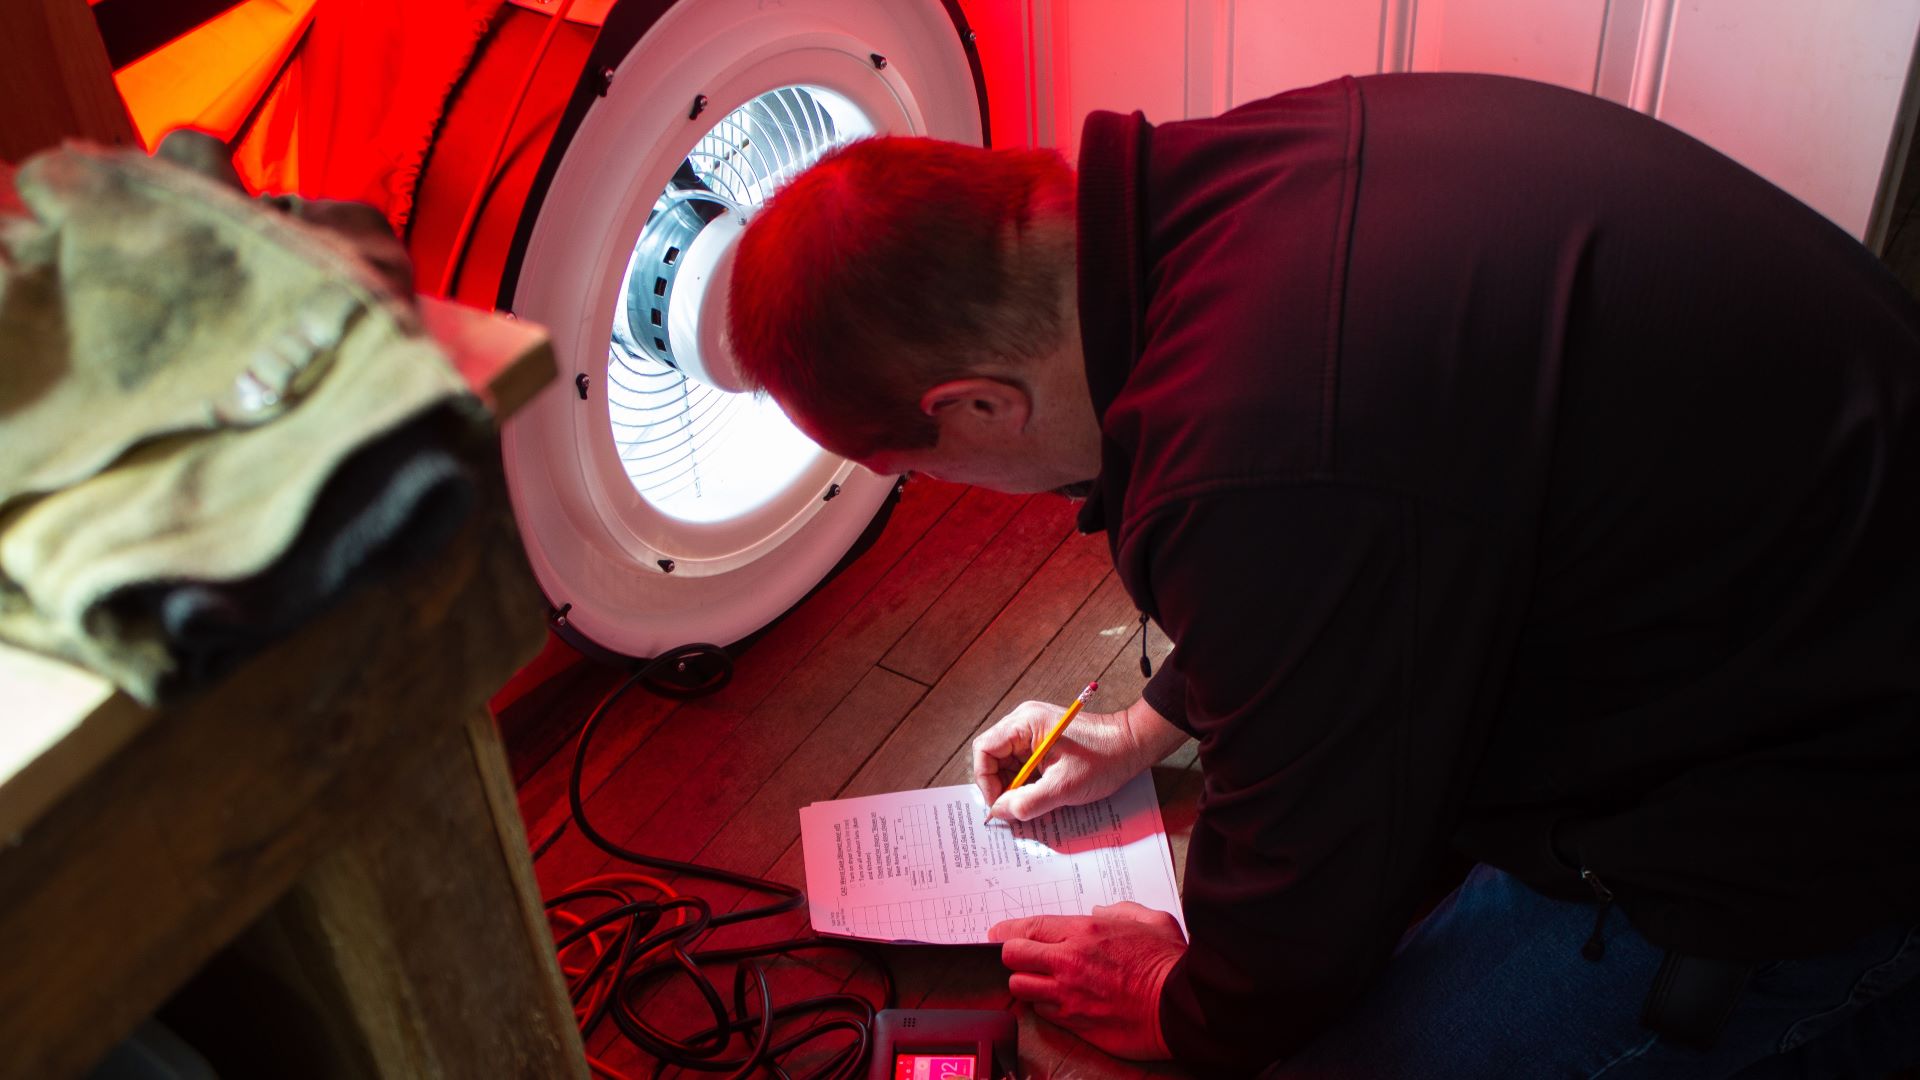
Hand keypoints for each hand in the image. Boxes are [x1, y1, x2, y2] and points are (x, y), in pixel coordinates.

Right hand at [975, 696, 1187, 822]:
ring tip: (1032, 804)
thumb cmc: (1104, 759)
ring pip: (1008, 763)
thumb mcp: (1064, 787)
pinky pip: (1024, 764)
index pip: (984, 750)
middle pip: (993, 757)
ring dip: (1015, 787)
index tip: (1000, 804)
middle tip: (1015, 809)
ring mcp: (1034, 731)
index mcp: (1024, 723)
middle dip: (1001, 786)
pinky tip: (1042, 796)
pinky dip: (1028, 783)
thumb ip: (1027, 802)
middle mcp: (1024, 722)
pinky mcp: (1044, 742)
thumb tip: (1000, 812)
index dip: (986, 781)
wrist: (1133, 746)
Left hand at [989, 901, 1185, 1059]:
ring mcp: (1068, 995)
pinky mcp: (1074, 1022)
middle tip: (1022, 957)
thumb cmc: (1168, 963)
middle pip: (1013, 956)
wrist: (1181, 1007)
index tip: (998, 933)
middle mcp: (1069, 962)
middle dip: (1013, 956)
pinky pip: (1042, 1012)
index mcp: (1085, 931)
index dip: (1007, 930)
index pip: (1028, 927)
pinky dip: (1045, 1006)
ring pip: (1021, 987)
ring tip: (1040, 981)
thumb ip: (1120, 910)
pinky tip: (1059, 1002)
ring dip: (1026, 983)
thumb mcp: (1150, 920)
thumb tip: (1100, 911)